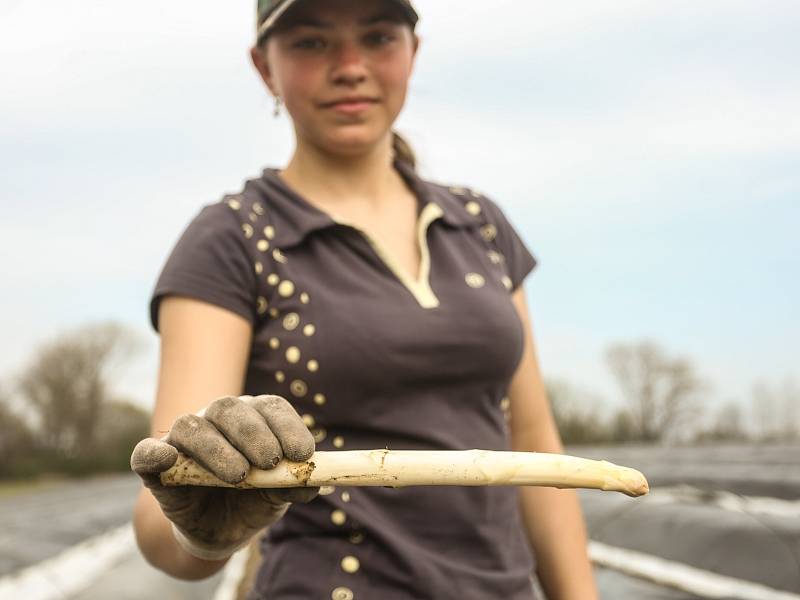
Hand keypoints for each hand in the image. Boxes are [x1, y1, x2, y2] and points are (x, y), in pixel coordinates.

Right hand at [130, 394, 317, 559]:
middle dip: (254, 434)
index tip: (304, 454)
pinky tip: (166, 458)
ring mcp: (184, 439)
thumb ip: (294, 486)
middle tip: (271, 462)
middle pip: (230, 408)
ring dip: (217, 449)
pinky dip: (154, 453)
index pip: (271, 407)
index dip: (288, 426)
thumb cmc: (253, 501)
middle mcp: (218, 419)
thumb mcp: (279, 496)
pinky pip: (146, 452)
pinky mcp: (156, 466)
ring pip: (192, 426)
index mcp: (254, 418)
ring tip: (239, 476)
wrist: (220, 530)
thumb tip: (312, 483)